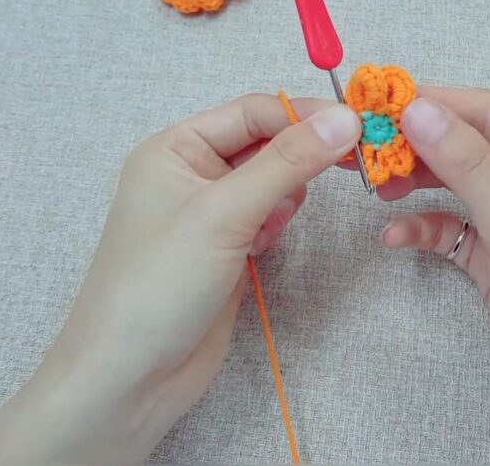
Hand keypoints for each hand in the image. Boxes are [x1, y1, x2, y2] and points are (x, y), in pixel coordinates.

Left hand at [0, 95, 360, 463]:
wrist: (131, 377)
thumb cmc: (157, 286)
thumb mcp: (224, 213)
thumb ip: (286, 163)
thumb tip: (345, 119)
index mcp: (174, 149)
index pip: (252, 112)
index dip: (305, 116)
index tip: (358, 125)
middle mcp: (190, 174)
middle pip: (266, 143)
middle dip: (302, 155)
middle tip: (351, 165)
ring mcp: (209, 215)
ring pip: (272, 182)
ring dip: (287, 195)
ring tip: (271, 227)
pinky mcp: (227, 250)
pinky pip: (268, 218)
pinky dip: (277, 225)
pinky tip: (263, 249)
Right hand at [376, 87, 489, 463]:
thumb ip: (468, 166)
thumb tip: (420, 109)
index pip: (489, 113)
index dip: (433, 103)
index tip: (377, 104)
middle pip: (468, 145)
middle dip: (418, 146)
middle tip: (365, 150)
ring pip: (457, 185)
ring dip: (416, 184)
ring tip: (375, 189)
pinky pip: (454, 228)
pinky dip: (424, 229)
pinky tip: (397, 238)